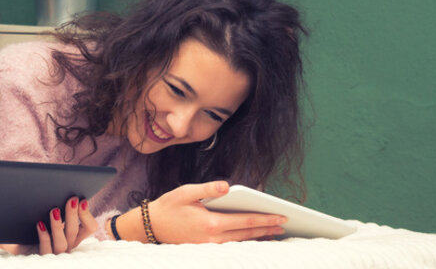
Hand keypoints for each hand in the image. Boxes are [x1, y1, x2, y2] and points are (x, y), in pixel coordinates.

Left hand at [0, 196, 95, 254]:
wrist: (12, 241)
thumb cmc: (30, 223)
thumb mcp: (42, 211)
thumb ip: (53, 202)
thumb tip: (56, 181)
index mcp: (71, 234)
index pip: (89, 227)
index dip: (88, 215)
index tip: (83, 200)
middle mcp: (66, 244)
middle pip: (74, 231)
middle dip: (73, 214)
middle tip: (71, 199)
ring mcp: (54, 253)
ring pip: (62, 243)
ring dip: (59, 225)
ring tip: (54, 210)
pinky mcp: (41, 257)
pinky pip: (46, 249)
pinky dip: (44, 236)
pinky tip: (40, 224)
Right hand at [141, 181, 286, 243]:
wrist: (151, 226)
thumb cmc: (169, 206)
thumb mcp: (186, 192)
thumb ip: (208, 188)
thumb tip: (228, 186)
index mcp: (211, 223)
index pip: (246, 221)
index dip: (266, 219)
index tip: (282, 216)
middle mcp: (213, 238)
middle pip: (248, 234)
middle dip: (267, 229)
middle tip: (284, 224)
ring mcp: (210, 246)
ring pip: (241, 242)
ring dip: (259, 237)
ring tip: (274, 232)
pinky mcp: (206, 249)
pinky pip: (232, 245)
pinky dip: (245, 241)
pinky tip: (253, 238)